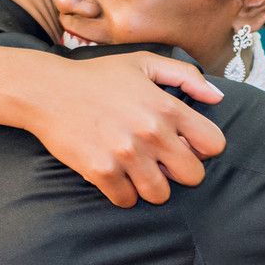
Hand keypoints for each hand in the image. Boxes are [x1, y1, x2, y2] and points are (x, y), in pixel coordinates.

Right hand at [24, 52, 226, 207]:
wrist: (47, 91)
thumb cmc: (97, 76)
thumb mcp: (144, 62)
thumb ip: (186, 76)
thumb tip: (217, 98)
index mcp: (166, 107)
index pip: (213, 144)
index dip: (202, 147)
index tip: (184, 144)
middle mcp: (151, 133)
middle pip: (193, 176)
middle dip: (179, 171)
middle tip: (159, 160)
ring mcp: (126, 155)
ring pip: (160, 194)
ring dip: (150, 185)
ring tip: (135, 168)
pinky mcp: (101, 172)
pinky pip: (126, 201)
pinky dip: (121, 192)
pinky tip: (113, 173)